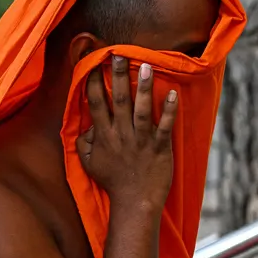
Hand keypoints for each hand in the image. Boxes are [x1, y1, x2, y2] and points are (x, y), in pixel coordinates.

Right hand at [77, 57, 176, 213]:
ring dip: (144, 87)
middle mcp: (122, 135)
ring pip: (141, 110)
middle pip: (119, 101)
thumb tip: (85, 126)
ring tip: (145, 65)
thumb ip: (84, 143)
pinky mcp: (160, 147)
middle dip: (117, 76)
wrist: (135, 203)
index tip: (92, 63)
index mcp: (104, 137)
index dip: (93, 83)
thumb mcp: (89, 164)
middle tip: (117, 54)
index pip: (96, 105)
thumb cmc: (114, 182)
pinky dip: (169, 110)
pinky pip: (165, 126)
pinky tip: (173, 93)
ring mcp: (142, 141)